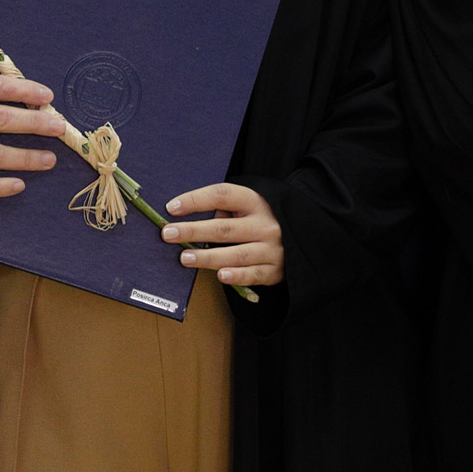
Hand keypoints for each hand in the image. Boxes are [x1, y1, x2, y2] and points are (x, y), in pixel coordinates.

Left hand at [162, 183, 283, 288]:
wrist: (304, 234)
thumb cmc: (262, 218)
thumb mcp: (248, 205)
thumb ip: (225, 209)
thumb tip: (187, 219)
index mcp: (255, 201)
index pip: (222, 195)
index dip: (195, 200)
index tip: (171, 207)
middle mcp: (265, 223)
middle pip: (224, 228)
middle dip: (193, 230)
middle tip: (168, 234)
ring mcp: (272, 248)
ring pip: (236, 254)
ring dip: (208, 256)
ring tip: (184, 257)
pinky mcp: (275, 270)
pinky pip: (253, 274)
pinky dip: (237, 276)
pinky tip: (220, 275)